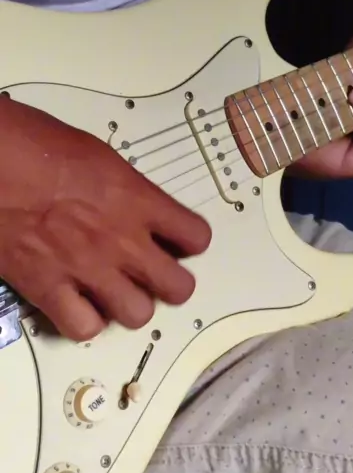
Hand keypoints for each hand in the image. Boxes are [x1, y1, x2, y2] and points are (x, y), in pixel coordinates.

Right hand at [0, 96, 210, 340]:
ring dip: (130, 305)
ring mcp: (87, 269)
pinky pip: (84, 328)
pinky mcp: (48, 288)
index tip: (179, 241)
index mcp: (137, 200)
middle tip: (153, 274)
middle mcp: (121, 240)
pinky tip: (78, 304)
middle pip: (178, 287)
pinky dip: (84, 321)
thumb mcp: (98, 155)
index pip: (196, 236)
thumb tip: (129, 203)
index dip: (190, 241)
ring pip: (138, 314)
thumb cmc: (36, 143)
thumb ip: (125, 189)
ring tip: (116, 292)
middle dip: (170, 283)